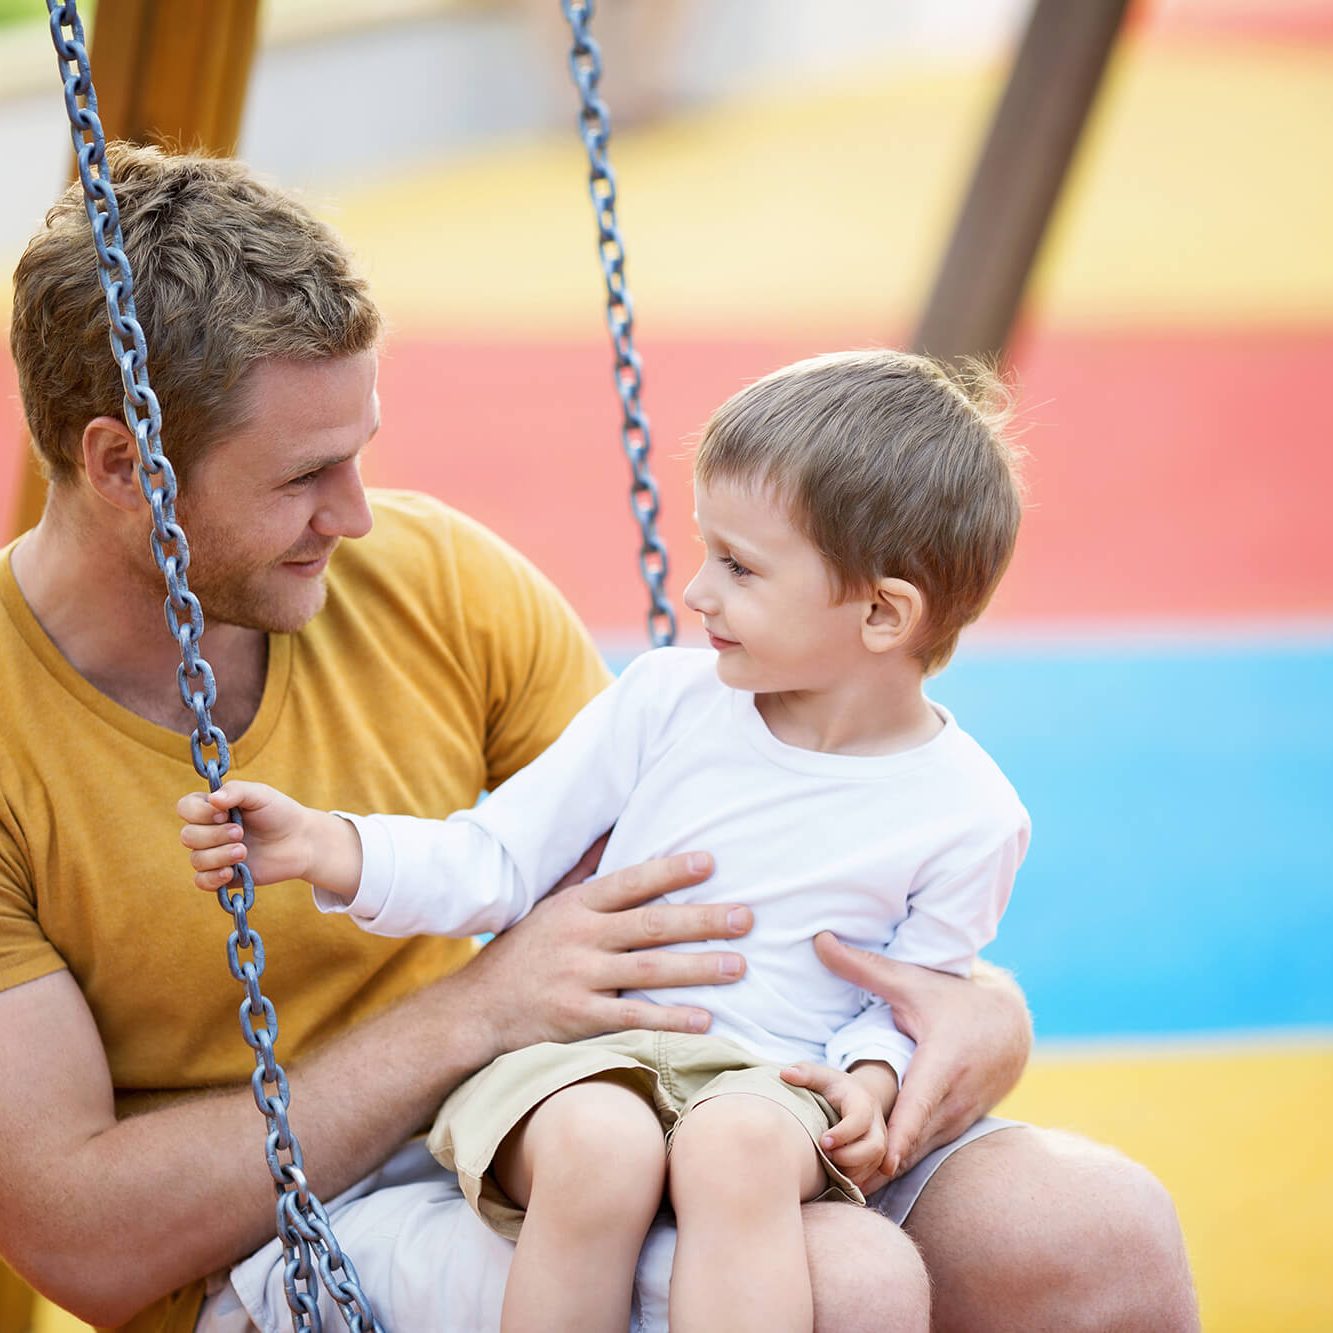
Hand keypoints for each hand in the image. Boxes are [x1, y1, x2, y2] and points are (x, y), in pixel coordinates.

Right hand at [176, 780, 355, 893]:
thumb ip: (236, 791)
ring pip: (196, 859)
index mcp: (212, 808)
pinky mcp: (223, 876)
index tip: (224, 813)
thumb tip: (212, 799)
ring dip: (219, 855)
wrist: (300, 841)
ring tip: (244, 851)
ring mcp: (214, 854)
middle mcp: (208, 831)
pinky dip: (213, 877)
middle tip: (241, 832)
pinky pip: (202, 881)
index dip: (199, 812)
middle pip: (188, 836)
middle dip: (214, 835)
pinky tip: (231, 872)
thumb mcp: (260, 794)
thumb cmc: (278, 813)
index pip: (185, 808)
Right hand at [459, 849, 754, 1059]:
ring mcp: (578, 978)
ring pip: (648, 970)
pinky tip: (705, 1020)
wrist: (477, 1009)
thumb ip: (584, 866)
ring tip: (739, 966)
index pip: (630, 881)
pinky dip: (669, 1019)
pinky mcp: (578, 1018)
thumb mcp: (548, 902)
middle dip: (702, 920)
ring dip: (698, 968)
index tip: (711, 862)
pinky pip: (632, 1017)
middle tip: (746, 917)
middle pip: (650, 925)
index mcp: (576, 906)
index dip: (670, 871)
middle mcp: (579, 937)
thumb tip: (612, 824)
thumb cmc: (523, 951)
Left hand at [780, 1061, 891, 1190]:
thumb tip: (785, 1074)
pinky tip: (837, 1177)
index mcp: (861, 1101)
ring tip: (830, 1168)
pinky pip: (873, 1174)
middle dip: (851, 1157)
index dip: (844, 1133)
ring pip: (874, 1163)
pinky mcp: (876, 1155)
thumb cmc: (833, 1087)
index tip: (822, 1141)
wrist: (855, 1096)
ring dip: (853, 1171)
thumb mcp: (821, 1076)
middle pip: (874, 1146)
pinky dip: (856, 1179)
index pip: (860, 1118)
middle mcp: (875, 1123)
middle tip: (826, 1156)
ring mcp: (879, 1140)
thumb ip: (805, 1073)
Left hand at [814, 932, 1031, 1174]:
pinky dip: (897, 1167)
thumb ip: (863, 967)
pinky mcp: (955, 1129)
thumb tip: (818, 938)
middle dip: (878, 1162)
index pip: (920, 1106)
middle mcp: (954, 1098)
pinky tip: (864, 1183)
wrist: (1010, 1024)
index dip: (900, 1135)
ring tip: (844, 1190)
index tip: (880, 1160)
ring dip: (884, 1172)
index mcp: (942, 1062)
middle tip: (838, 1181)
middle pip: (914, 1141)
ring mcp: (958, 1118)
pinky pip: (923, 1153)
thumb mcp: (910, 981)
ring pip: (918, 1154)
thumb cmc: (953, 998)